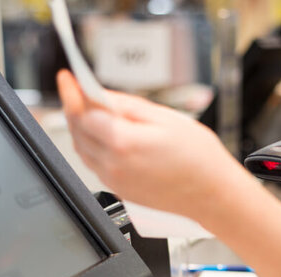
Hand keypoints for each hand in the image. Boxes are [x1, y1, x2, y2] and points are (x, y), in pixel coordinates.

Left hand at [57, 70, 247, 218]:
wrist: (212, 194)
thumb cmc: (199, 158)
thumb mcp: (165, 118)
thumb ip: (127, 106)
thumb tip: (102, 96)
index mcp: (124, 143)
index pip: (82, 114)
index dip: (71, 93)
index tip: (68, 78)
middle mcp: (113, 165)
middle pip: (77, 131)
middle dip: (75, 107)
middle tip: (79, 90)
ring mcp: (115, 181)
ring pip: (83, 149)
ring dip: (81, 127)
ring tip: (92, 110)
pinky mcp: (120, 190)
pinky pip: (95, 164)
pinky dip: (92, 146)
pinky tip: (105, 135)